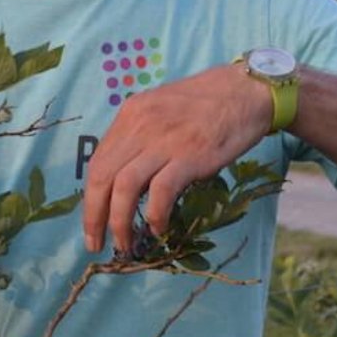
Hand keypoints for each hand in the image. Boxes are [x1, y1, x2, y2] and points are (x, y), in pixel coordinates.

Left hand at [82, 64, 271, 254]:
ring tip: (124, 245)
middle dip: (94, 216)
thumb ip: (140, 137)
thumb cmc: (206, 103)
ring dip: (119, 222)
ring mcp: (165, 141)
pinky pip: (161, 192)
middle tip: (96, 243)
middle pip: (102, 176)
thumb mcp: (161, 109)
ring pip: (125, 187)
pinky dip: (155, 215)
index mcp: (130, 114)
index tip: (93, 221)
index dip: (90, 197)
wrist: (246, 91)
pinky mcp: (191, 156)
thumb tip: (124, 177)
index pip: (97, 162)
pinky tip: (158, 229)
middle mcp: (141, 126)